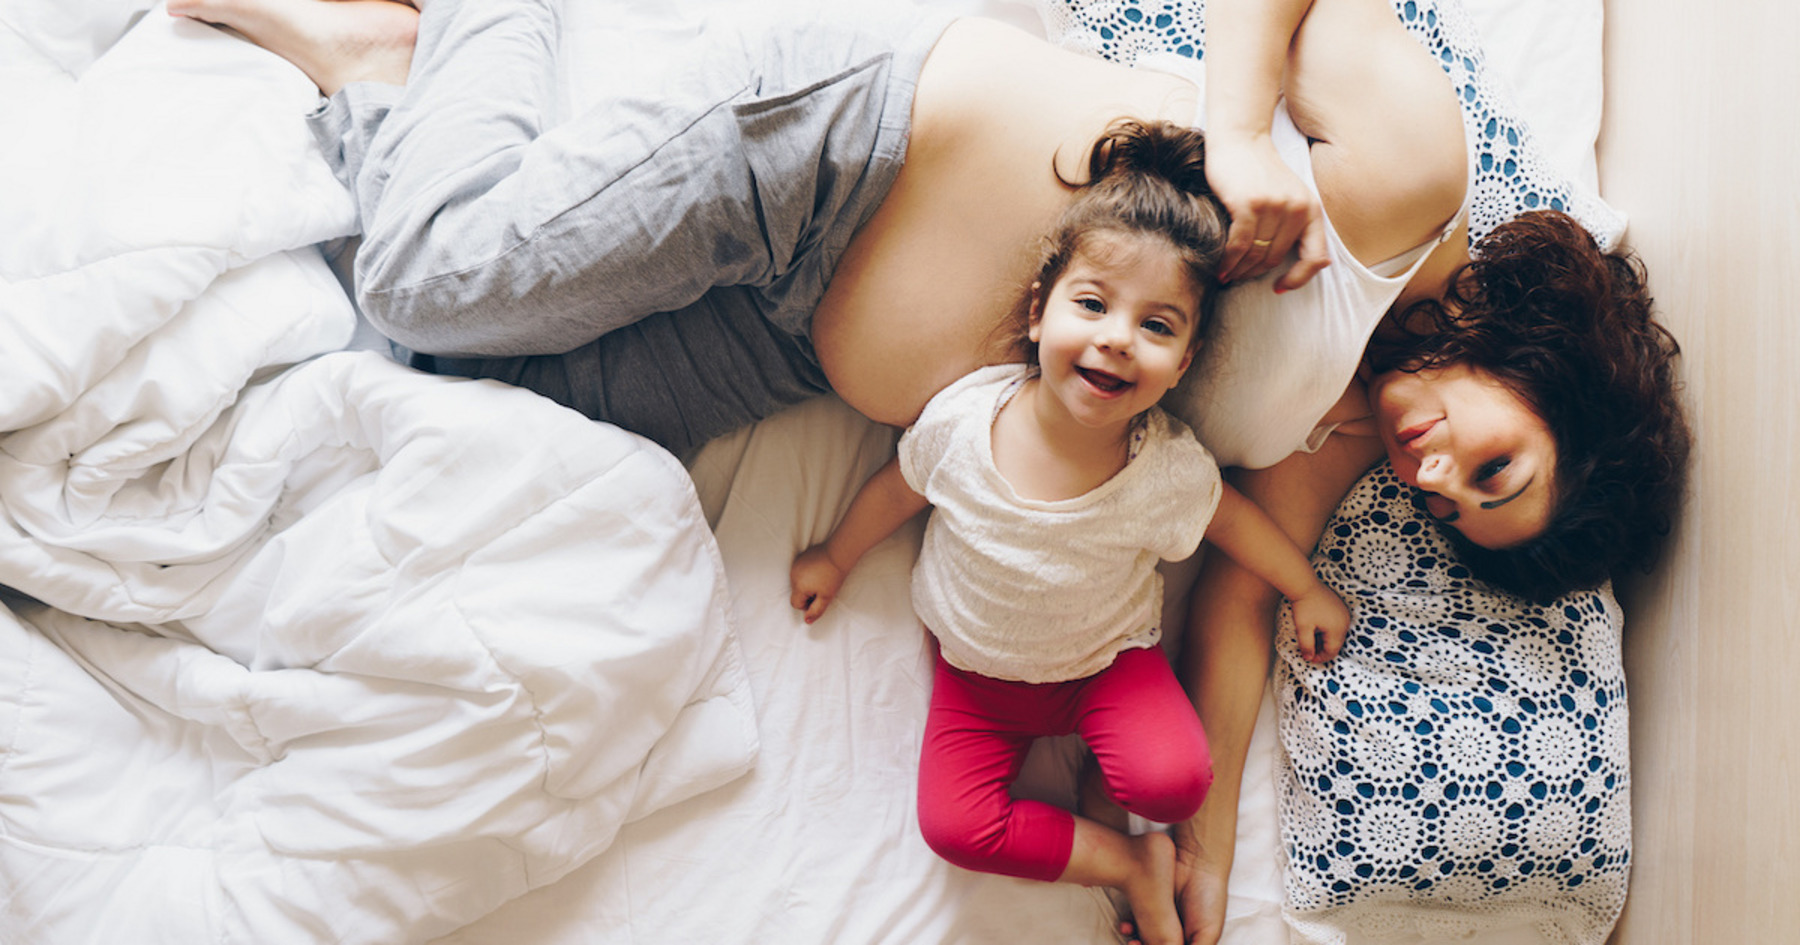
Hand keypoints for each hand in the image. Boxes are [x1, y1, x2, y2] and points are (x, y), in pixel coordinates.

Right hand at [789, 544, 845, 622]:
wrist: (838, 554)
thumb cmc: (833, 576)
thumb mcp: (826, 597)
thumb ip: (815, 611)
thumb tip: (807, 621)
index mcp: (798, 587)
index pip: (796, 604)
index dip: (807, 605)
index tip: (818, 599)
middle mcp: (794, 576)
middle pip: (796, 593)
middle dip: (807, 594)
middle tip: (821, 589)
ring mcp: (796, 565)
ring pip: (797, 582)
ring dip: (806, 584)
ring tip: (821, 579)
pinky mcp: (800, 558)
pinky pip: (800, 571)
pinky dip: (806, 574)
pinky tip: (818, 570)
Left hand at [1119, 822, 1229, 944]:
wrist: (1197, 865)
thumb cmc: (1208, 899)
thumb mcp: (1207, 934)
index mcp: (1191, 941)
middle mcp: (1175, 932)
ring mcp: (1160, 918)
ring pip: (1143, 938)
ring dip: (1134, 942)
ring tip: (1131, 940)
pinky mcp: (1147, 904)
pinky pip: (1136, 919)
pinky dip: (1130, 926)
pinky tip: (1127, 925)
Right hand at [1204, 130, 1328, 290]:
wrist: (1240, 138)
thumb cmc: (1259, 169)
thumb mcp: (1288, 194)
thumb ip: (1293, 222)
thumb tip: (1286, 262)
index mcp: (1311, 209)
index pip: (1316, 257)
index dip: (1300, 279)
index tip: (1281, 287)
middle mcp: (1297, 210)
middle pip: (1276, 258)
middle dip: (1255, 274)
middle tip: (1238, 279)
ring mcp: (1273, 208)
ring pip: (1256, 255)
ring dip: (1239, 271)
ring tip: (1227, 277)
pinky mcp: (1249, 206)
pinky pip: (1240, 245)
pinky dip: (1229, 261)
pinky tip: (1220, 268)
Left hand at [1288, 582, 1349, 662]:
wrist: (1305, 584)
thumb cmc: (1303, 606)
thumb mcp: (1303, 628)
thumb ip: (1306, 646)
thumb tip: (1308, 658)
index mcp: (1338, 629)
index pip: (1332, 651)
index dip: (1320, 658)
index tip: (1308, 658)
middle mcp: (1345, 622)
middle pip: (1336, 644)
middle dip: (1322, 649)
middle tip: (1308, 650)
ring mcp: (1344, 614)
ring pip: (1336, 635)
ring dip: (1324, 640)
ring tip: (1310, 638)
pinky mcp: (1341, 608)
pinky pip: (1337, 625)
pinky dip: (1327, 630)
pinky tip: (1315, 628)